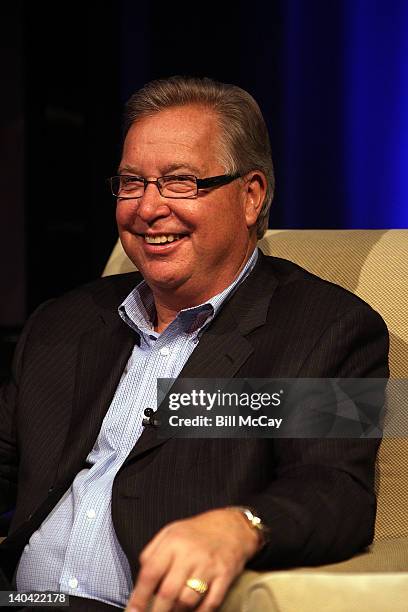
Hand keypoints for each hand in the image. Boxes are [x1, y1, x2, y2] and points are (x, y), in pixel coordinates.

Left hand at [125, 507, 260, 611]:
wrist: (231, 526)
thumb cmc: (198, 532)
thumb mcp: (171, 532)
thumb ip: (152, 553)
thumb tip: (140, 578)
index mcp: (173, 542)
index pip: (150, 572)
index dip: (139, 596)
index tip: (132, 611)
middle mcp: (190, 554)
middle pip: (168, 592)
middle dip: (157, 611)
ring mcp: (208, 566)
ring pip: (187, 601)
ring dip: (178, 611)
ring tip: (174, 609)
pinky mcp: (224, 576)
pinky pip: (210, 603)